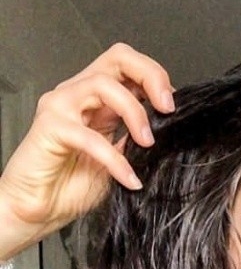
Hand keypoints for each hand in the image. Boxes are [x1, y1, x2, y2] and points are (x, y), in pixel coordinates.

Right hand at [0, 43, 174, 255]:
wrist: (38, 211)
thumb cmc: (73, 187)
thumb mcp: (121, 160)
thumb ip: (138, 141)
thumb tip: (172, 134)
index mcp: (99, 100)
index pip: (129, 66)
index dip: (156, 78)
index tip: (174, 109)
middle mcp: (79, 94)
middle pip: (118, 58)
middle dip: (150, 76)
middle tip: (168, 108)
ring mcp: (61, 107)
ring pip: (103, 85)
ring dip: (134, 112)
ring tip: (148, 144)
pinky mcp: (49, 128)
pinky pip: (88, 135)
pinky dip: (115, 159)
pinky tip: (129, 179)